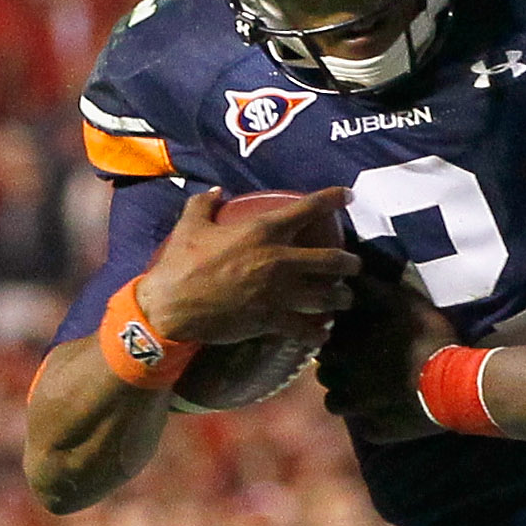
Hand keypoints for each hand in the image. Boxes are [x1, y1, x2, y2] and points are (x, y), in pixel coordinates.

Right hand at [136, 188, 357, 345]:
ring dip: (341, 298)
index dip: (332, 199)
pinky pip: (307, 329)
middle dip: (351, 263)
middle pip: (333, 261)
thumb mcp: (190, 225)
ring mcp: (280, 292)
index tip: (349, 195)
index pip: (307, 209)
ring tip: (344, 299)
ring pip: (328, 297)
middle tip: (354, 265)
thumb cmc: (180, 263)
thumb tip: (217, 191)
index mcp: (263, 231)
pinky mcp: (274, 320)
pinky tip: (322, 334)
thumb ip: (205, 204)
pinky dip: (318, 333)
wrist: (171, 307)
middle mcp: (280, 260)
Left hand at [317, 266, 458, 442]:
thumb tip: (347, 273)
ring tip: (369, 391)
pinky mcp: (377, 431)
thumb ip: (370, 288)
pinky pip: (366, 428)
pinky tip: (389, 413)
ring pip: (336, 403)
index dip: (334, 341)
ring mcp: (358, 409)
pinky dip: (373, 422)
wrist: (456, 383)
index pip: (322, 344)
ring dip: (348, 397)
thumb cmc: (427, 338)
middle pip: (325, 374)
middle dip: (336, 369)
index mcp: (342, 348)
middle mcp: (342, 379)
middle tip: (359, 365)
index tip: (347, 339)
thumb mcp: (401, 301)